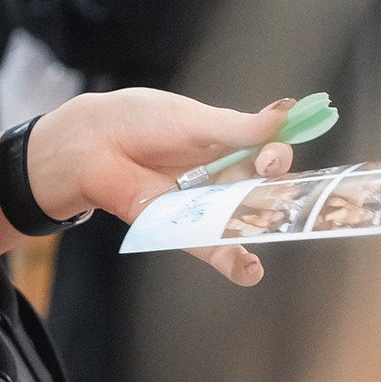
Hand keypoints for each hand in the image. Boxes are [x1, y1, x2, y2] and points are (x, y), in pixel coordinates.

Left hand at [26, 89, 295, 286]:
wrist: (95, 144)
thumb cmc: (142, 120)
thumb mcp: (193, 119)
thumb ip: (237, 126)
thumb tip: (285, 111)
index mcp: (231, 142)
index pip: (271, 151)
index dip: (278, 155)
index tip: (271, 156)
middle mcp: (224, 175)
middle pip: (265, 188)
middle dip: (277, 190)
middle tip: (266, 182)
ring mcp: (207, 203)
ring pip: (246, 220)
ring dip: (264, 226)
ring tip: (273, 227)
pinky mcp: (185, 228)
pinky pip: (215, 249)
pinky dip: (234, 262)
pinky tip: (250, 269)